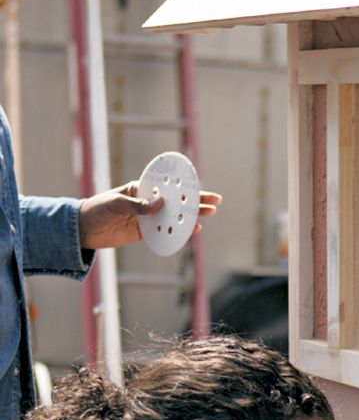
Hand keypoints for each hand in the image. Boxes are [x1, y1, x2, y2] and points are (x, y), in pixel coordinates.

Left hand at [78, 183, 222, 249]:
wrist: (83, 229)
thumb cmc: (97, 209)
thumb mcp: (117, 204)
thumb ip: (139, 205)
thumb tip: (161, 204)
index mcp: (140, 188)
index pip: (166, 186)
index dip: (183, 186)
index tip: (199, 186)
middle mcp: (147, 201)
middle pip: (175, 201)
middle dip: (194, 201)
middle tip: (214, 203)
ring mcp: (147, 217)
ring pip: (173, 217)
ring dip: (189, 218)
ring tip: (206, 218)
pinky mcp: (144, 232)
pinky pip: (164, 232)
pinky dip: (177, 233)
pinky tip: (190, 233)